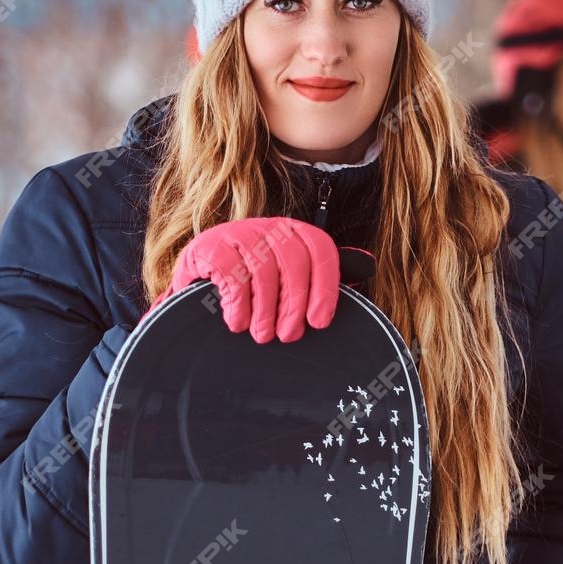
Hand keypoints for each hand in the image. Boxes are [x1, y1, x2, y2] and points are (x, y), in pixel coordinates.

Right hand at [153, 217, 339, 342]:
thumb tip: (367, 265)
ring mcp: (237, 233)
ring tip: (261, 334)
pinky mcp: (209, 246)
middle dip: (294, 304)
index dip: (325, 287)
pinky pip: (231, 274)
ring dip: (265, 309)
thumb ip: (319, 274)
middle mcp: (268, 227)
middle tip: (287, 336)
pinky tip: (236, 322)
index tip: (320, 322)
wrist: (195, 284)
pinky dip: (236, 303)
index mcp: (292, 233)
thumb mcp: (284, 279)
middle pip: (293, 261)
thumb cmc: (248, 286)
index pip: (319, 249)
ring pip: (263, 269)